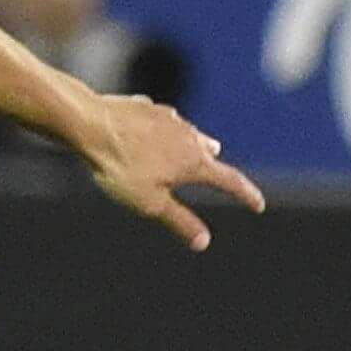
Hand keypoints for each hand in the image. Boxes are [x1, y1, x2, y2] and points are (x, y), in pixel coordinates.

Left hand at [77, 94, 262, 250]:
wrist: (92, 125)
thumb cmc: (121, 167)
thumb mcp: (150, 204)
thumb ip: (179, 221)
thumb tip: (204, 242)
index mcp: (194, 162)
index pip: (230, 181)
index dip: (246, 194)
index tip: (258, 204)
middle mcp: (189, 137)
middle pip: (208, 153)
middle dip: (214, 164)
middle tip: (217, 168)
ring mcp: (168, 118)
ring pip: (189, 133)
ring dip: (193, 143)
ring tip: (195, 147)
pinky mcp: (147, 108)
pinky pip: (161, 120)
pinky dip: (163, 129)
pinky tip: (153, 130)